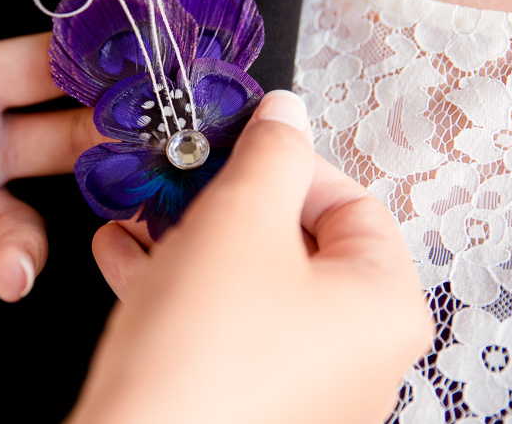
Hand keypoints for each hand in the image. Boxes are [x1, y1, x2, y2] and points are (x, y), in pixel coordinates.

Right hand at [72, 91, 433, 423]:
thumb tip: (287, 115)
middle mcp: (356, 355)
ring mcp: (304, 384)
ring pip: (251, 283)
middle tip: (185, 179)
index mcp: (383, 308)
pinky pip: (224, 326)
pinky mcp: (249, 400)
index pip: (353, 203)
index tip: (242, 144)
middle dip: (226, 202)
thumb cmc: (204, 358)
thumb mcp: (241, 222)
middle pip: (297, 243)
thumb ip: (271, 155)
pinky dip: (182, 288)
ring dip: (192, 239)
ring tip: (141, 215)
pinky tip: (128, 260)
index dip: (291, 162)